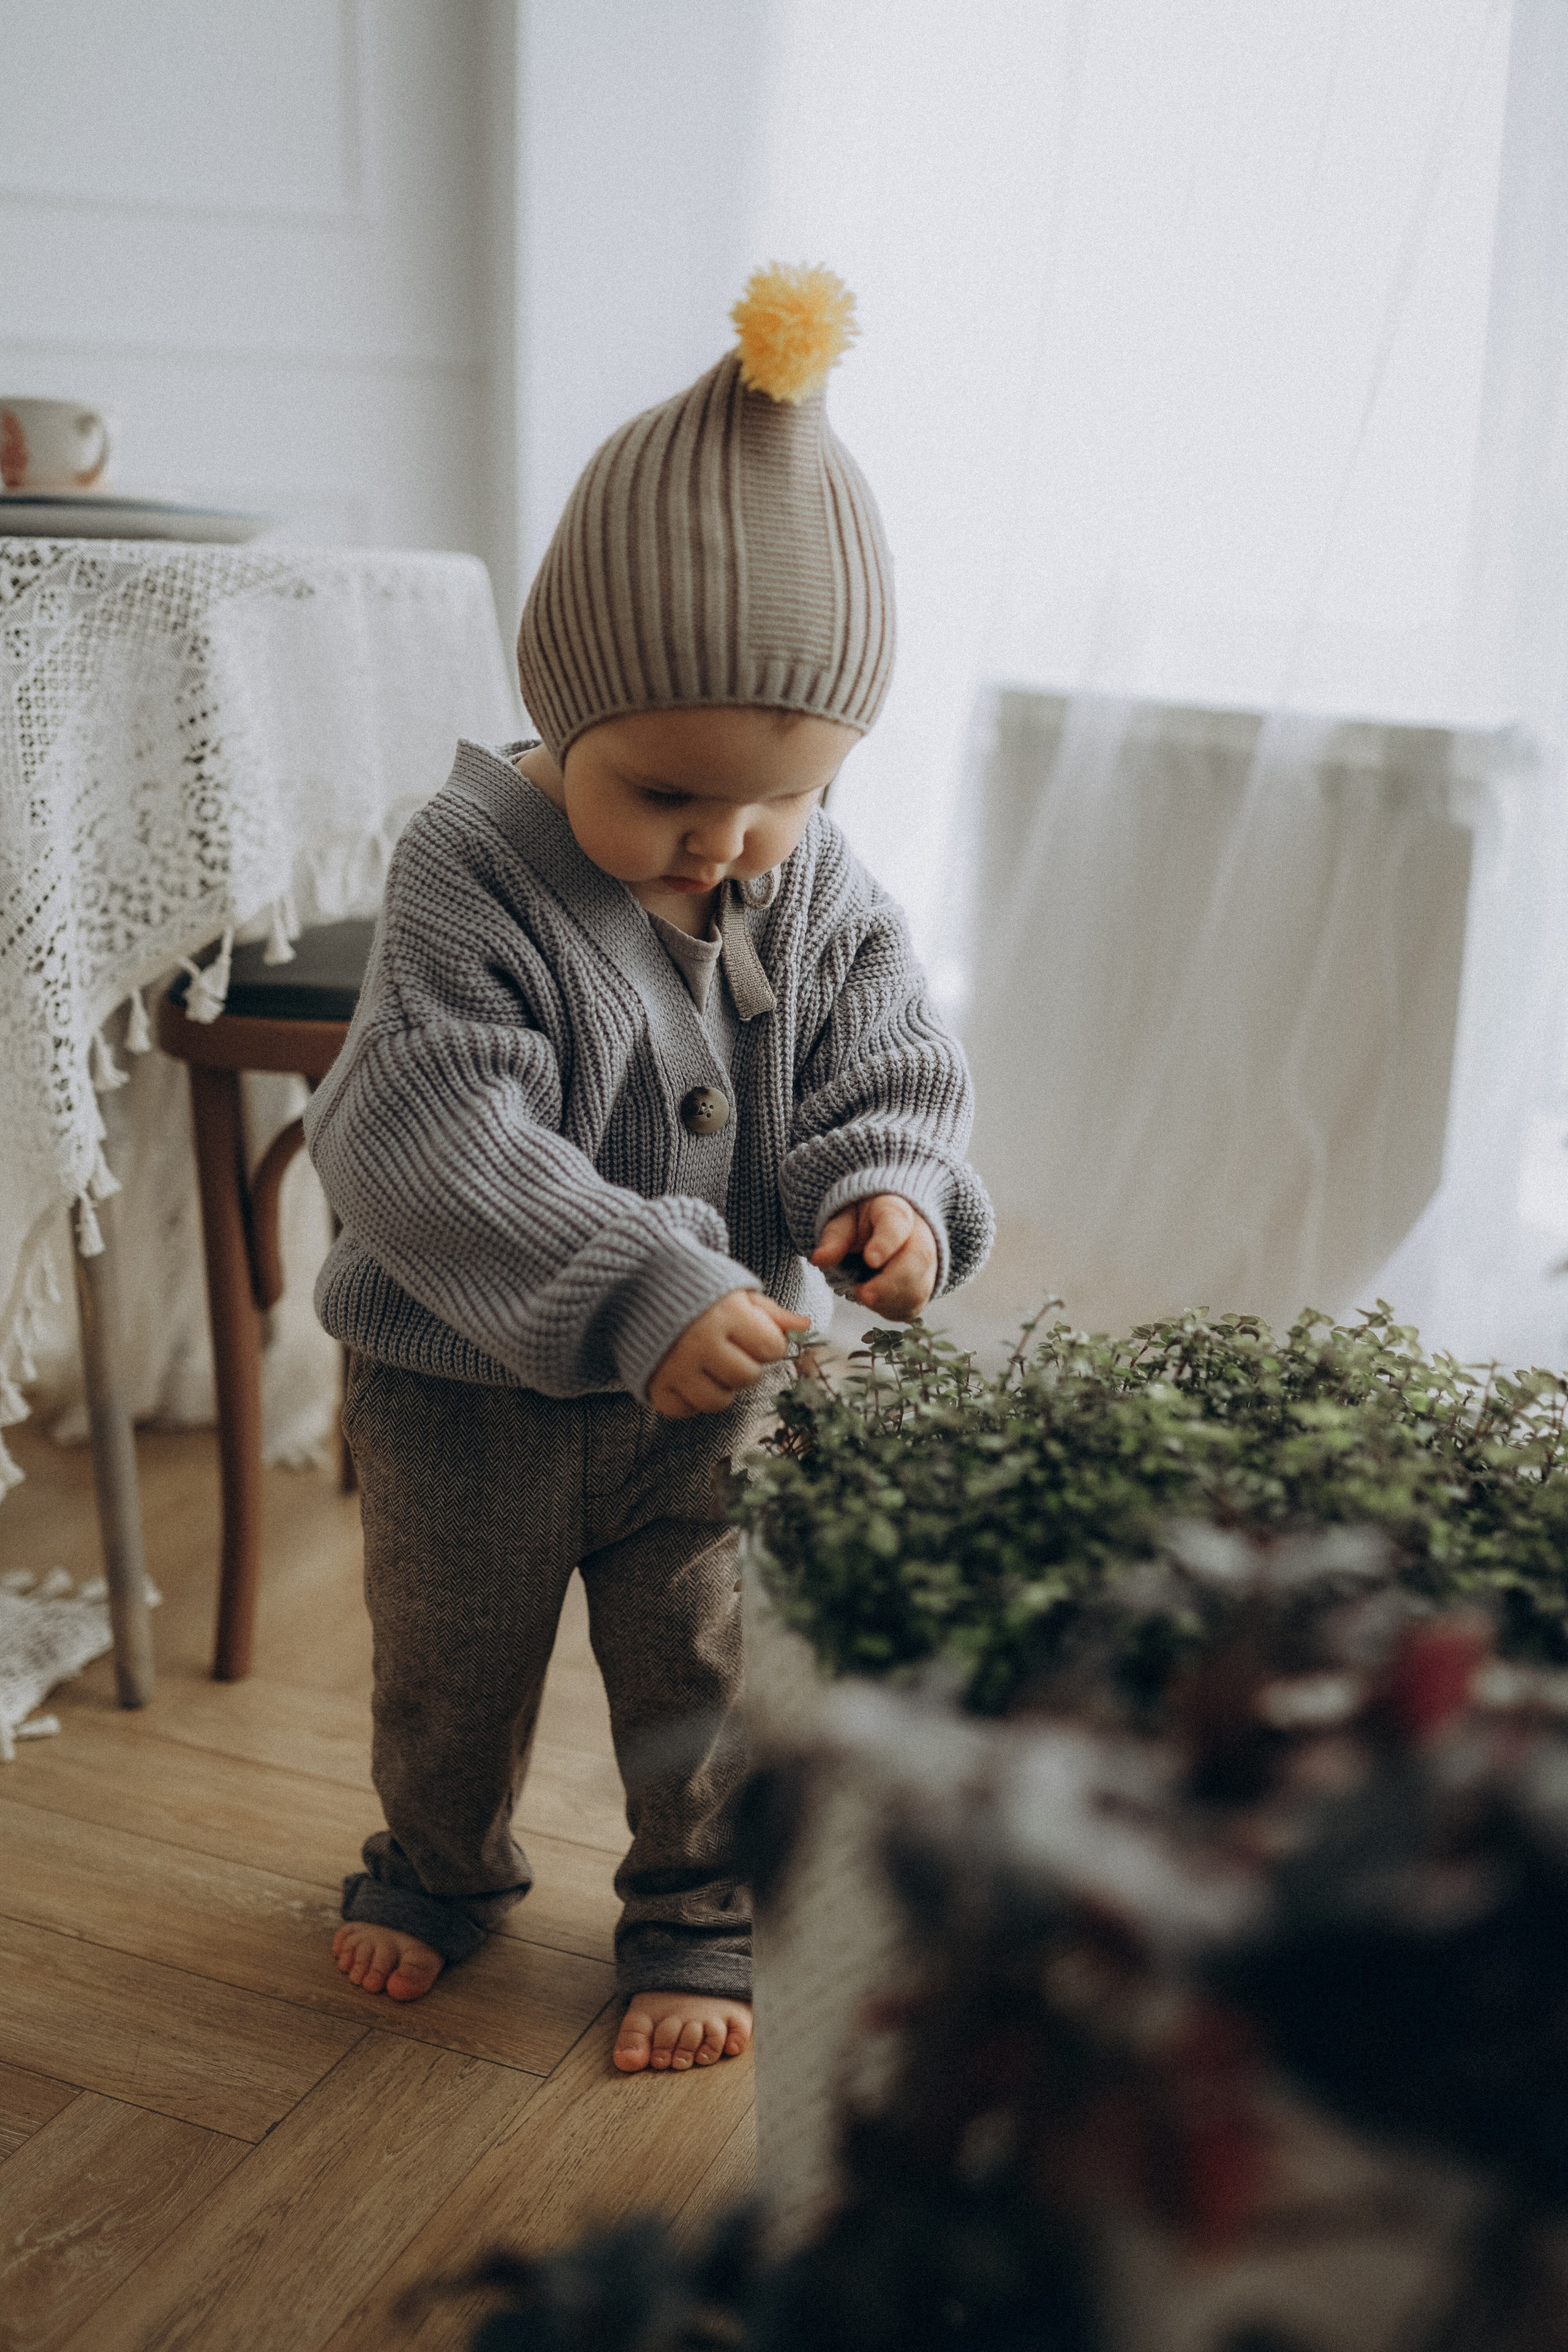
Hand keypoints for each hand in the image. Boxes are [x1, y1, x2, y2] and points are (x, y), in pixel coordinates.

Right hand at [649, 1289, 810, 1418]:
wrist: (638, 1282)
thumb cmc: (697, 1287)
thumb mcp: (735, 1290)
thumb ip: (770, 1311)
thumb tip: (805, 1325)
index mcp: (726, 1314)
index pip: (772, 1347)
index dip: (769, 1343)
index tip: (754, 1334)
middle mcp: (701, 1342)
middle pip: (748, 1377)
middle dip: (746, 1365)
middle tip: (730, 1349)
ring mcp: (676, 1366)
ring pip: (718, 1402)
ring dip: (721, 1387)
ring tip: (711, 1365)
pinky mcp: (654, 1383)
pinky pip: (684, 1411)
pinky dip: (689, 1400)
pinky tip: (689, 1377)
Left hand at [812, 1195, 938, 1319]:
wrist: (881, 1230)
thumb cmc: (861, 1224)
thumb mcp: (843, 1222)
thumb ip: (835, 1239)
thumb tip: (819, 1259)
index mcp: (895, 1211)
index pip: (897, 1224)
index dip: (886, 1243)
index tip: (870, 1260)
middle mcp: (919, 1234)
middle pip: (919, 1257)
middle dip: (891, 1282)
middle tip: (862, 1295)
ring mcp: (926, 1262)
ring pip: (921, 1285)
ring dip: (891, 1300)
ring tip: (862, 1296)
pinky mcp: (923, 1286)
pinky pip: (915, 1303)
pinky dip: (893, 1309)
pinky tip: (876, 1303)